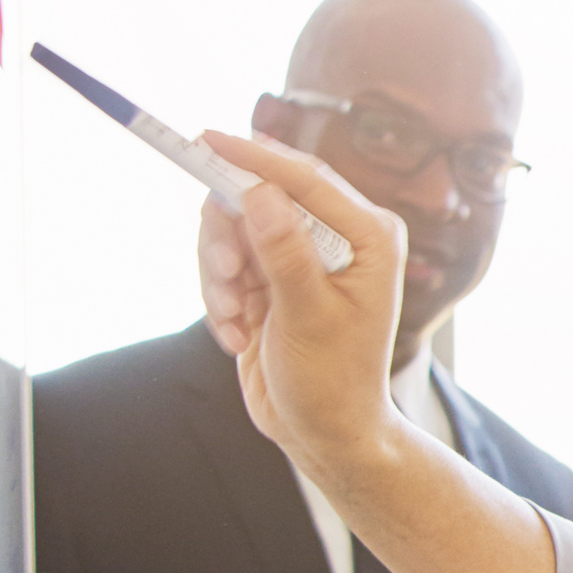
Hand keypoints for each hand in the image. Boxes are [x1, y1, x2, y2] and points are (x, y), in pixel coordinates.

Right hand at [200, 132, 407, 458]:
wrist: (324, 433)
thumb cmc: (334, 381)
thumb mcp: (308, 317)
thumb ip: (285, 253)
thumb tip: (261, 192)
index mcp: (369, 234)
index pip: (305, 177)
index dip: (253, 157)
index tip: (204, 139)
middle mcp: (339, 236)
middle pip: (259, 196)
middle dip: (229, 237)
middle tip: (226, 278)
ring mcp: (300, 256)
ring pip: (232, 230)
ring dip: (219, 276)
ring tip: (234, 319)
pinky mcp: (269, 278)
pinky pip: (223, 263)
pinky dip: (218, 298)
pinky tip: (236, 336)